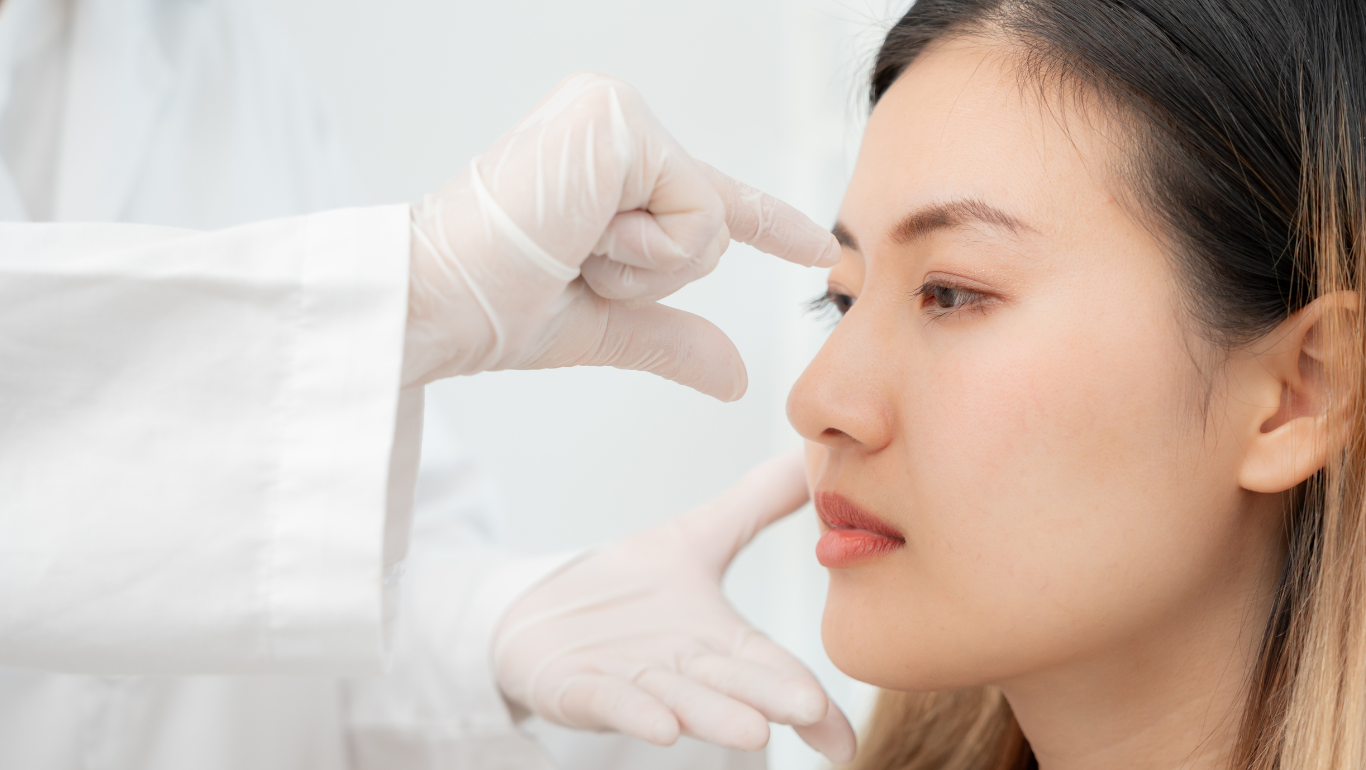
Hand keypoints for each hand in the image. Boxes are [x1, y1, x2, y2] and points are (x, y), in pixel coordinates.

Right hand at [403, 73, 839, 396]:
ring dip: (642, 266)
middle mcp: (615, 122)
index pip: (708, 201)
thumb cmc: (495, 308)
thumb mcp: (603, 324)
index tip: (818, 249)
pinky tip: (580, 235)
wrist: (435, 303)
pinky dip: (642, 251)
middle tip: (571, 263)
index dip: (770, 225)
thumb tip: (734, 376)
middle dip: (652, 274)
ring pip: (705, 220)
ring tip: (568, 248)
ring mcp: (614, 112)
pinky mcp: (615, 119)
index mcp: (609, 162)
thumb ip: (671, 336)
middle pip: (711, 223)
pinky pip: (690, 213)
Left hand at [492, 450, 856, 762]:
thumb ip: (761, 502)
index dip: (811, 701)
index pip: (775, 670)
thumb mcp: (698, 536)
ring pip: (680, 701)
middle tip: (810, 708)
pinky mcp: (582, 689)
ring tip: (751, 732)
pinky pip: (611, 702)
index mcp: (719, 642)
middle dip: (771, 698)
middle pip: (735, 685)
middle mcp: (685, 671)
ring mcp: (635, 683)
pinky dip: (636, 713)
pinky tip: (663, 727)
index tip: (846, 737)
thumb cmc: (625, 586)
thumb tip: (814, 455)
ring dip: (713, 715)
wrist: (542, 608)